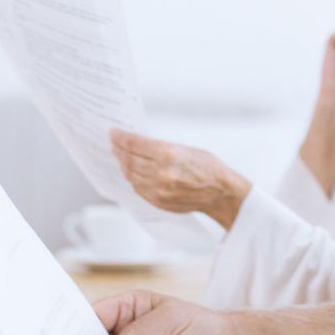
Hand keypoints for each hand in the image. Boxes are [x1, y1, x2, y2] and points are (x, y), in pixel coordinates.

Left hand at [110, 129, 250, 227]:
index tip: (113, 133)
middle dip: (119, 150)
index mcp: (169, 154)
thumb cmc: (208, 167)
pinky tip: (132, 172)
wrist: (220, 192)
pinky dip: (132, 178)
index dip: (120, 137)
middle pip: (129, 159)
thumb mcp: (185, 149)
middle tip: (114, 144)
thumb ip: (160, 148)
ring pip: (130, 175)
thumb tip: (137, 145)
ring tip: (121, 157)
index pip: (134, 144)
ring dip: (123, 165)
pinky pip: (137, 188)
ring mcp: (158, 189)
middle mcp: (161, 173)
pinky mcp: (158, 201)